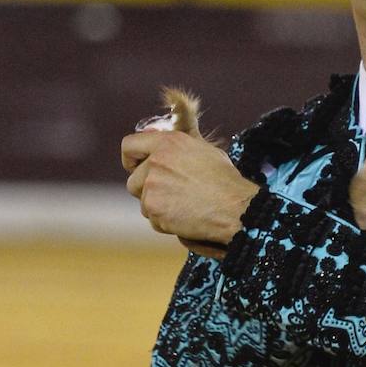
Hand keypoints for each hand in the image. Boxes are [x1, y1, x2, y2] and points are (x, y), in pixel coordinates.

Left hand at [121, 129, 257, 251]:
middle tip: (171, 197)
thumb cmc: (226, 181)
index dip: (131, 160)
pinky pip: (153, 220)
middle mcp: (156, 161)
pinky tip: (187, 219)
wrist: (235, 207)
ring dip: (159, 208)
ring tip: (186, 207)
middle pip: (134, 181)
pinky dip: (167, 223)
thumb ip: (177, 149)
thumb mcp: (204, 152)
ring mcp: (152, 185)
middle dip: (147, 191)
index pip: (129, 145)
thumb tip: (160, 149)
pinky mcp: (154, 208)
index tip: (135, 169)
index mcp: (168, 142)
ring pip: (144, 203)